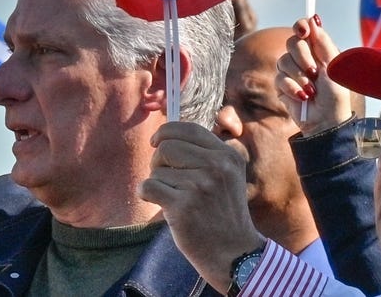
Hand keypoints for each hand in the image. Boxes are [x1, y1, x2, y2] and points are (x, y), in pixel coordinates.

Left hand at [139, 122, 263, 291]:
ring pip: (157, 170)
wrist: (234, 253)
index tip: (157, 142)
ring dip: (158, 183)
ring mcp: (200, 186)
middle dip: (158, 161)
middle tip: (165, 178)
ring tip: (174, 198)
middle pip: (167, 147)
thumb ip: (205, 153)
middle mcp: (216, 167)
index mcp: (228, 156)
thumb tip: (166, 134)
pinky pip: (148, 186)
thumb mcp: (227, 176)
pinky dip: (147, 193)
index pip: (188, 128)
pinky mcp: (183, 207)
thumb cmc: (223, 213)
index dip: (166, 132)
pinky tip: (160, 204)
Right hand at [275, 15, 349, 135]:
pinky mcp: (281, 85)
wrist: (326, 121)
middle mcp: (302, 58)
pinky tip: (303, 97)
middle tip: (314, 71)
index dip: (301, 26)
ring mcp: (290, 71)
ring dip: (299, 76)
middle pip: (292, 42)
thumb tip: (314, 18)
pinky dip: (292, 88)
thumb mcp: (333, 66)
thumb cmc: (335, 95)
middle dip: (303, 57)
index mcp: (317, 50)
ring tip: (311, 90)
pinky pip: (279, 78)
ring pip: (283, 60)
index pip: (304, 29)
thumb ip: (323, 43)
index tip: (304, 31)